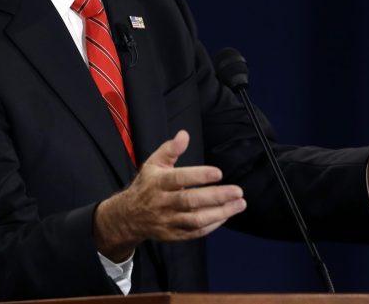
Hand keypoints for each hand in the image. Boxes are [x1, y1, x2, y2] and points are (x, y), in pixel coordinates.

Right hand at [93, 130, 246, 260]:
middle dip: (216, 197)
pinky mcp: (173, 235)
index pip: (179, 179)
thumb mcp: (153, 163)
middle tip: (238, 191)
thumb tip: (184, 134)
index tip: (219, 173)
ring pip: (195, 220)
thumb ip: (170, 149)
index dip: (199, 176)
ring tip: (239, 204)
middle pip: (190, 201)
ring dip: (220, 213)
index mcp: (158, 182)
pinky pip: (195, 233)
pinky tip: (226, 215)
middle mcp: (162, 202)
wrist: (129, 216)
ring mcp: (168, 220)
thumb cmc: (147, 185)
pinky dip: (212, 226)